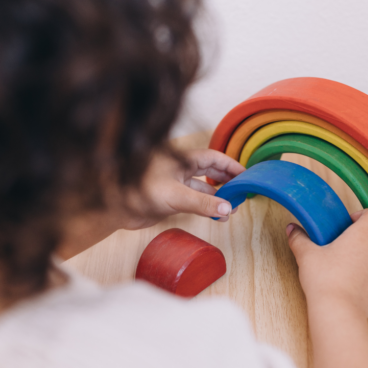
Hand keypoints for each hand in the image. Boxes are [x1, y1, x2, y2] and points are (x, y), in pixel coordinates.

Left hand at [120, 149, 245, 229]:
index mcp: (183, 159)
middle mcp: (182, 170)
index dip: (231, 166)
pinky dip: (207, 208)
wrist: (114, 208)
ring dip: (218, 198)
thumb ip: (203, 203)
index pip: (214, 158)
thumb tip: (228, 208)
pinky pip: (196, 201)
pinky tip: (217, 216)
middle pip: (211, 172)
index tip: (246, 175)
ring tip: (232, 209)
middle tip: (243, 193)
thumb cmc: (139, 191)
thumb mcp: (176, 196)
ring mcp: (177, 185)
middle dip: (228, 182)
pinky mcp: (172, 199)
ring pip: (204, 189)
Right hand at [287, 208, 367, 316]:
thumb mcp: (306, 255)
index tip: (350, 221)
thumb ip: (299, 239)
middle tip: (357, 235)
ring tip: (353, 256)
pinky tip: (353, 274)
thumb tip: (291, 229)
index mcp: (362, 236)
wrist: (338, 310)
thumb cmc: (324, 280)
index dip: (365, 214)